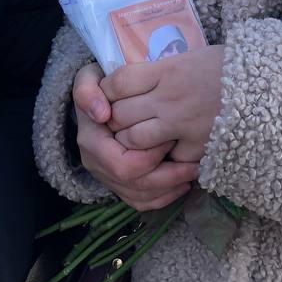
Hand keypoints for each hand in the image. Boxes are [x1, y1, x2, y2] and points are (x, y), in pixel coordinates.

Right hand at [71, 63, 198, 211]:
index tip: (172, 137)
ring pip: (140, 197)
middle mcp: (96, 165)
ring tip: (193, 172)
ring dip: (170, 188)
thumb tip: (102, 114)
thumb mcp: (88, 79)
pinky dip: (164, 197)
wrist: (96, 100)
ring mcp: (107, 177)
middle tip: (193, 164)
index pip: (123, 164)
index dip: (150, 155)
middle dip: (167, 177)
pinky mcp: (118, 184)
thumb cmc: (101, 88)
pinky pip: (141, 201)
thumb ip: (88, 90)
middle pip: (134, 185)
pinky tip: (183, 184)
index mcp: (91, 142)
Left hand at [103, 45, 225, 162]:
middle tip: (121, 120)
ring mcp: (182, 125)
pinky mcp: (198, 148)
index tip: (110, 95)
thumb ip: (162, 70)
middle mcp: (169, 98)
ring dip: (133, 141)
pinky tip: (173, 150)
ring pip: (135, 140)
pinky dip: (168, 157)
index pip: (118, 82)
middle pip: (120, 114)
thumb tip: (135, 80)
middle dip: (115, 119)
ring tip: (141, 138)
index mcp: (167, 70)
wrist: (269, 86)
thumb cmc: (231, 66)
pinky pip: (168, 158)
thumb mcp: (192, 57)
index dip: (106, 91)